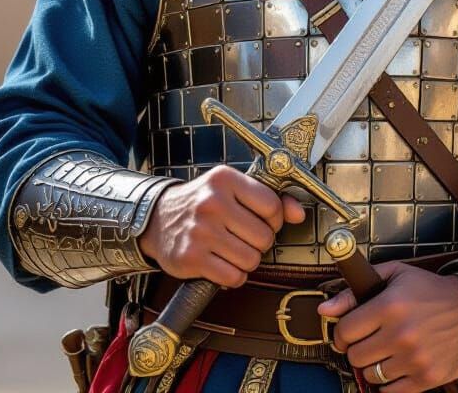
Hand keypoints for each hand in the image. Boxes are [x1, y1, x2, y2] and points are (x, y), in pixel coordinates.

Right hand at [138, 165, 304, 287]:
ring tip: (232, 249)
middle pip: (264, 237)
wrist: (158, 218)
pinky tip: (223, 263)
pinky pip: (233, 277)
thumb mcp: (233, 188)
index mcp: (225, 179)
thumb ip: (270, 198)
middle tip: (245, 237)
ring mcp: (201, 231)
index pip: (272, 206)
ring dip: (247, 261)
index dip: (275, 220)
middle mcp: (212, 202)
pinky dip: (233, 276)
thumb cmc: (202, 201)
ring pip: (251, 260)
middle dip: (260, 243)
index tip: (264, 221)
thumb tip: (299, 213)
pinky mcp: (191, 257)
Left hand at [318, 261, 457, 392]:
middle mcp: (401, 334)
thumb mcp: (394, 275)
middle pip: (355, 356)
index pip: (345, 331)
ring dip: (373, 365)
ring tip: (384, 352)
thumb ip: (355, 290)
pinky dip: (388, 382)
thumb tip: (325, 310)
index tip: (347, 333)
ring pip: (371, 375)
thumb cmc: (430, 290)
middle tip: (367, 341)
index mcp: (390, 305)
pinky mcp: (426, 378)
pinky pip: (390, 392)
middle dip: (356, 349)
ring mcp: (414, 359)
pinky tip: (396, 366)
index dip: (341, 333)